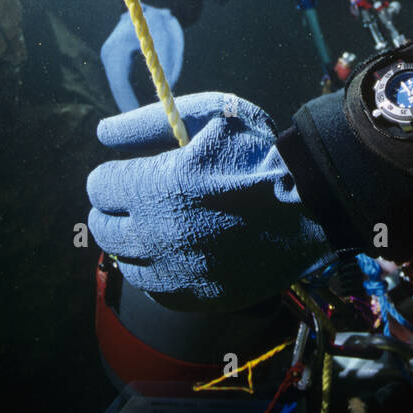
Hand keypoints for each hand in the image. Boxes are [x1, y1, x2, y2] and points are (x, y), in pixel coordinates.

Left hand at [87, 92, 329, 308]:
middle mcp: (157, 235)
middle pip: (103, 228)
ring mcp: (176, 273)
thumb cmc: (259, 151)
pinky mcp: (195, 297)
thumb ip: (149, 121)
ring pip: (125, 261)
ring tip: (164, 223)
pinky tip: (181, 250)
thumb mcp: (210, 114)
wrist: (312, 204)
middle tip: (142, 198)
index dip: (116, 174)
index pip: (99, 186)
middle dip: (116, 209)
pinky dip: (158, 270)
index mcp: (157, 187)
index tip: (134, 171)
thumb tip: (102, 134)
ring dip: (135, 240)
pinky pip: (154, 288)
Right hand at [100, 5, 184, 112]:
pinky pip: (121, 81)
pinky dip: (128, 93)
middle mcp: (110, 54)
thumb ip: (171, 64)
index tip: (137, 119)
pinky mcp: (115, 59)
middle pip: (117, 88)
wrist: (151, 3)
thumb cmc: (161, 20)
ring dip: (127, 101)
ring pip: (118, 85)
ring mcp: (110, 56)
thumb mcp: (170, 39)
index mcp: (118, 49)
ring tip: (141, 121)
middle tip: (141, 128)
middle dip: (128, 106)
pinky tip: (138, 107)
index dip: (128, 103)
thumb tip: (171, 89)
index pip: (120, 83)